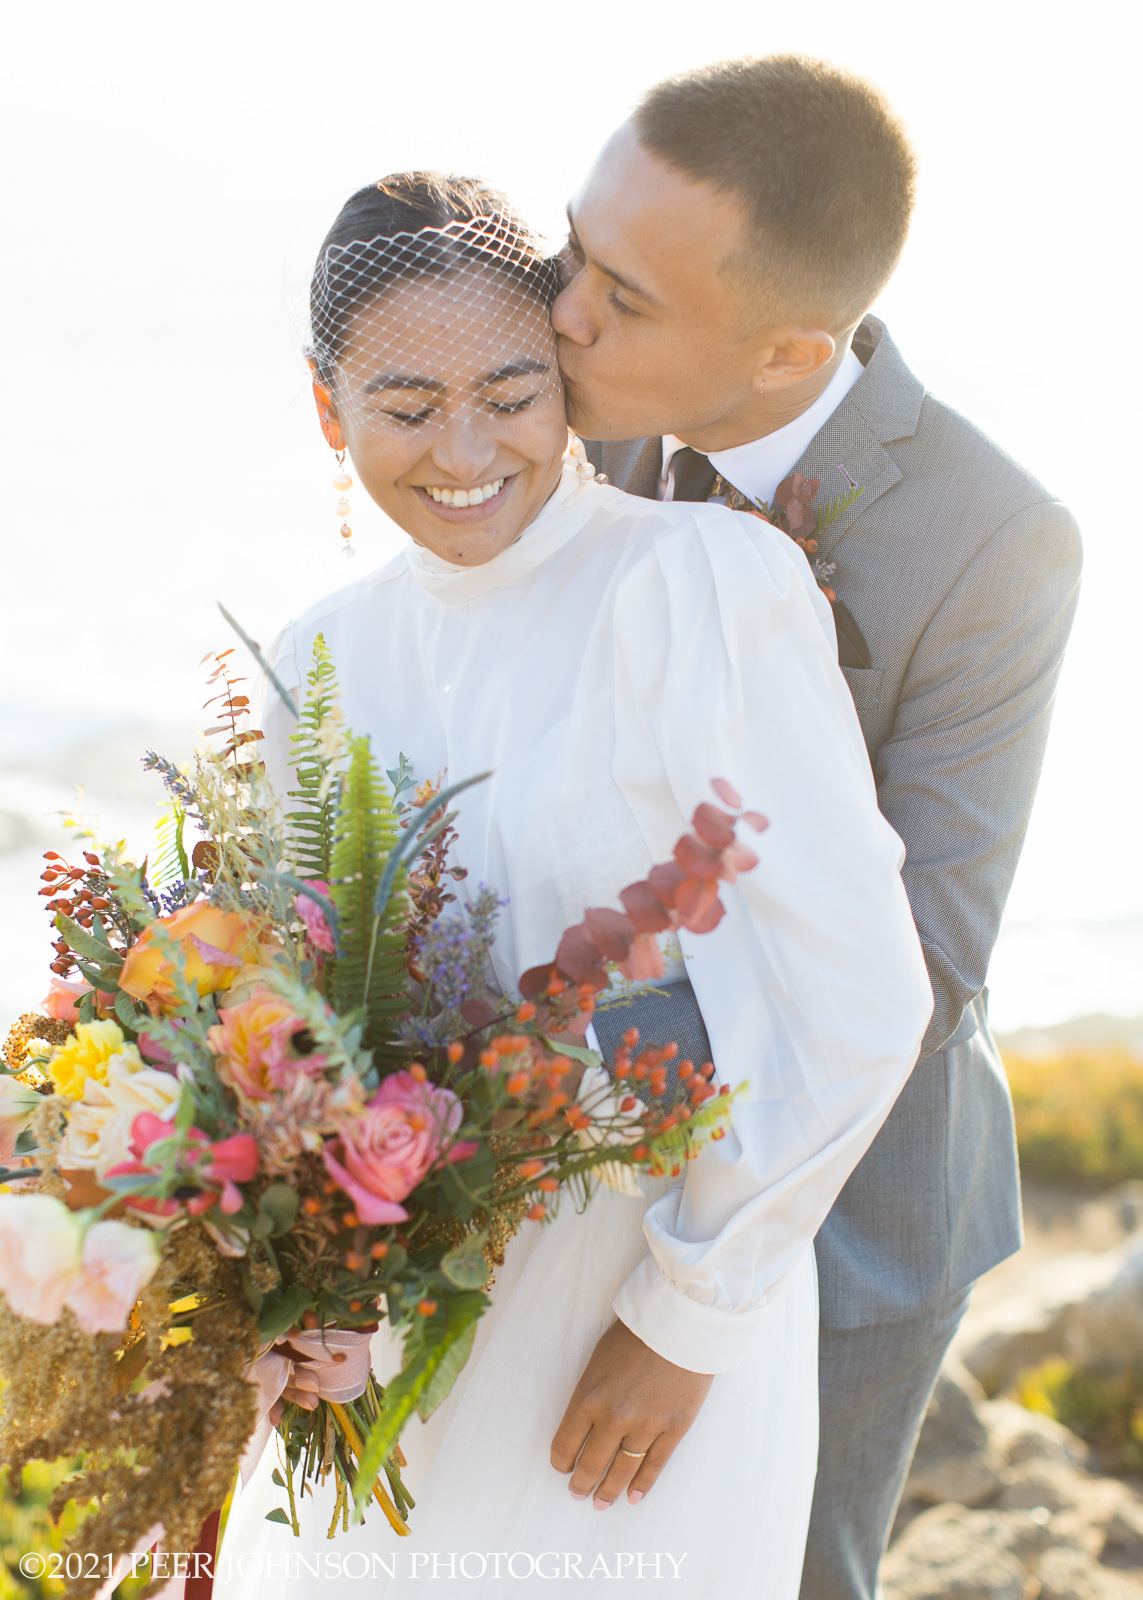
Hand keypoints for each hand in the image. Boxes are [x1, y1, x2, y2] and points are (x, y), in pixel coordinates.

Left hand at [550, 1318, 712, 1507]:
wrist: (680, 1323)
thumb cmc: (635, 1335)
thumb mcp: (598, 1360)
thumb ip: (589, 1394)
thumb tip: (583, 1425)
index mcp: (589, 1397)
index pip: (565, 1444)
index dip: (561, 1462)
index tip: (562, 1468)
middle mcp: (614, 1418)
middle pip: (591, 1465)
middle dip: (581, 1484)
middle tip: (577, 1494)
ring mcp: (646, 1426)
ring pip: (622, 1471)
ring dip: (608, 1491)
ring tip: (601, 1503)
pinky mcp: (674, 1428)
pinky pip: (654, 1465)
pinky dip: (642, 1485)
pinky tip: (632, 1497)